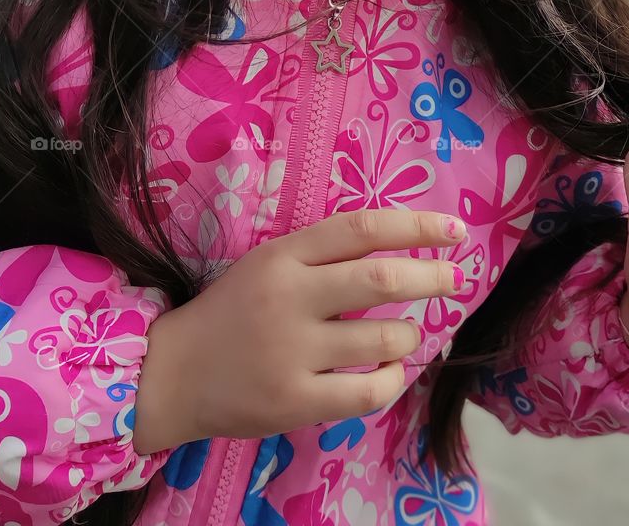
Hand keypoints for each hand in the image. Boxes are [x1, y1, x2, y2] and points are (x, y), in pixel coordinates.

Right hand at [133, 207, 467, 452]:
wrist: (172, 374)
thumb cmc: (231, 312)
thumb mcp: (269, 265)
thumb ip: (323, 255)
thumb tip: (401, 251)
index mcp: (283, 255)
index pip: (361, 228)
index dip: (415, 226)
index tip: (455, 229)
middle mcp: (290, 297)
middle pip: (380, 278)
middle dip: (430, 277)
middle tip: (456, 280)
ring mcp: (292, 352)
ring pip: (382, 338)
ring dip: (410, 335)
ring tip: (408, 335)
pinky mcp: (294, 401)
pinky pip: (366, 392)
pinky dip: (392, 380)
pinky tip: (391, 372)